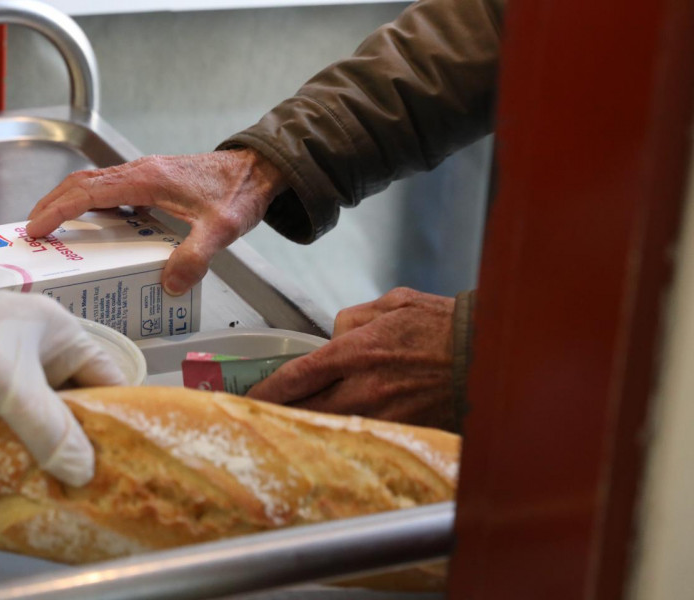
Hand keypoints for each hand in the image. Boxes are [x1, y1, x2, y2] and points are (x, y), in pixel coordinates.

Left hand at [0, 275, 125, 485]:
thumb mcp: (7, 380)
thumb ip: (48, 428)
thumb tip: (86, 474)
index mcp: (59, 336)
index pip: (107, 380)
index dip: (118, 419)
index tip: (127, 464)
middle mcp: (37, 358)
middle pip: (71, 410)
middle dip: (76, 448)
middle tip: (92, 496)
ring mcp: (3, 380)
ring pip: (35, 427)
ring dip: (39, 457)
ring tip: (59, 502)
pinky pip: (2, 434)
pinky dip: (8, 457)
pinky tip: (18, 489)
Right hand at [26, 149, 284, 295]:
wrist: (259, 168)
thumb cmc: (238, 192)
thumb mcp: (220, 230)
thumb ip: (194, 257)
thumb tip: (169, 285)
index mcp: (146, 180)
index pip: (87, 192)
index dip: (57, 210)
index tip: (36, 229)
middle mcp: (139, 171)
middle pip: (81, 182)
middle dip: (52, 204)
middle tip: (33, 231)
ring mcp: (145, 173)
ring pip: (94, 182)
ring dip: (69, 201)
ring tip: (54, 227)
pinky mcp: (153, 179)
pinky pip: (111, 188)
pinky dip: (92, 203)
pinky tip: (96, 225)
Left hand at [247, 288, 455, 429]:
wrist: (490, 352)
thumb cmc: (444, 326)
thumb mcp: (393, 303)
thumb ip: (354, 318)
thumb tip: (334, 335)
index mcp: (357, 352)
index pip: (296, 377)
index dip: (267, 391)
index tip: (250, 398)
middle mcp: (366, 388)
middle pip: (305, 412)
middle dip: (279, 416)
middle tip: (260, 418)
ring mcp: (384, 415)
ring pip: (330, 429)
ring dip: (309, 429)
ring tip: (290, 428)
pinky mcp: (403, 431)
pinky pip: (363, 437)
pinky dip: (345, 435)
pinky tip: (335, 433)